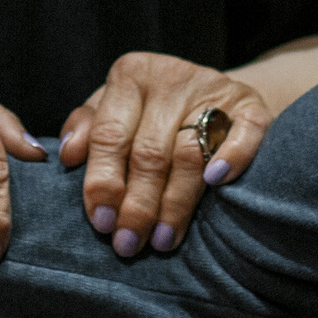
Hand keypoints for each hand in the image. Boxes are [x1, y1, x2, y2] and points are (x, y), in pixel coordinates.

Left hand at [57, 54, 270, 258]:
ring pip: (189, 154)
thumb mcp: (114, 109)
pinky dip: (231, 157)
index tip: (101, 222)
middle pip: (148, 151)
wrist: (215, 94)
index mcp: (130, 75)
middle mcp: (170, 76)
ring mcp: (213, 89)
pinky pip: (244, 132)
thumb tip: (68, 155)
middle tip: (128, 242)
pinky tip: (216, 183)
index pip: (110, 134)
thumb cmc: (152, 112)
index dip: (103, 181)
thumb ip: (88, 128)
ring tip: (162, 240)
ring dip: (175, 203)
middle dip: (137, 204)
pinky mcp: (249, 103)